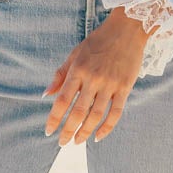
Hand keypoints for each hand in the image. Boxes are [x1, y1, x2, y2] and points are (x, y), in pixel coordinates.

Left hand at [41, 8, 149, 144]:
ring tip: (78, 141)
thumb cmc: (98, 41)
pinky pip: (116, 112)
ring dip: (85, 132)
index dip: (54, 119)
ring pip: (96, 115)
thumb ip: (60, 74)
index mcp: (77, 70)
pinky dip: (107, 127)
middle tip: (62, 143)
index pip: (61, 100)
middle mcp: (92, 79)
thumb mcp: (75, 54)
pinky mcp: (125, 87)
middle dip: (68, 130)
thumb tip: (45, 95)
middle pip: (78, 112)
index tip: (48, 131)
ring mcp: (110, 84)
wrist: (127, 29)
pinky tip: (98, 136)